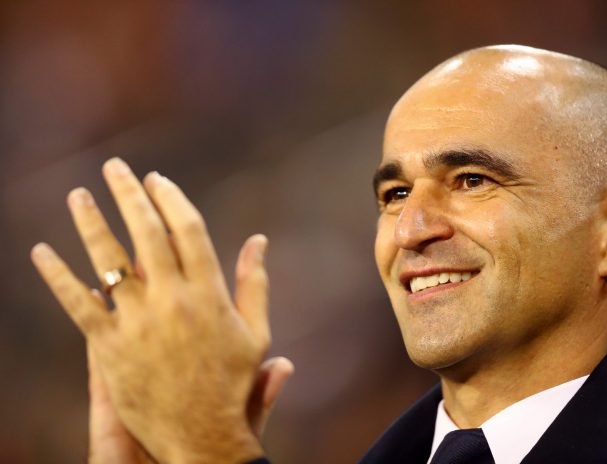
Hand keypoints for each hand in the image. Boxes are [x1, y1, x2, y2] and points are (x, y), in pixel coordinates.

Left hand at [32, 158, 290, 462]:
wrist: (202, 434)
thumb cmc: (232, 382)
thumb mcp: (255, 332)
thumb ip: (256, 283)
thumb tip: (259, 240)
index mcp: (210, 293)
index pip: (187, 230)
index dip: (171, 199)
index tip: (157, 180)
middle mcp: (173, 300)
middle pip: (147, 233)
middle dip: (130, 194)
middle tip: (116, 168)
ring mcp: (139, 322)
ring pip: (109, 259)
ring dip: (91, 222)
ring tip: (78, 195)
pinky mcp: (110, 347)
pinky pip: (78, 304)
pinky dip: (57, 277)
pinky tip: (41, 252)